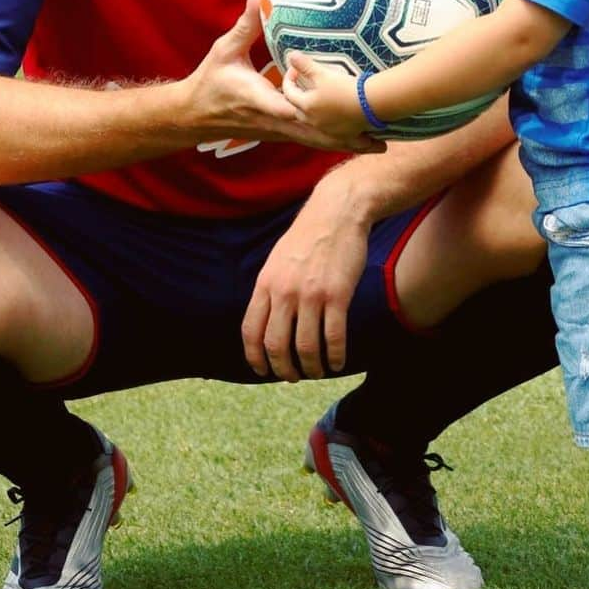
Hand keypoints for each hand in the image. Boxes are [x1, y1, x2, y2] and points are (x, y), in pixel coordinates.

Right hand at [186, 0, 384, 153]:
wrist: (195, 115)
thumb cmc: (210, 82)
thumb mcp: (224, 51)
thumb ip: (245, 26)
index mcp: (259, 100)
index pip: (287, 108)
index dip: (314, 111)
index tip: (341, 112)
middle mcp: (273, 121)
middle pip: (313, 133)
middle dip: (345, 137)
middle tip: (380, 140)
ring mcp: (277, 131)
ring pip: (314, 141)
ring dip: (344, 144)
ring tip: (378, 146)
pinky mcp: (279, 134)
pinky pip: (308, 140)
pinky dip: (331, 143)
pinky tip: (353, 144)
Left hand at [241, 175, 371, 379]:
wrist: (337, 212)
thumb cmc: (308, 237)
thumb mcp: (276, 260)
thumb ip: (270, 290)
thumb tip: (266, 321)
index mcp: (265, 284)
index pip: (251, 331)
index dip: (255, 358)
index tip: (262, 371)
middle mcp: (284, 292)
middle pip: (276, 345)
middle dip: (283, 369)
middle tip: (293, 376)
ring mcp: (311, 295)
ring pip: (305, 347)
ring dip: (311, 368)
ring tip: (317, 372)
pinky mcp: (338, 295)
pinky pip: (334, 337)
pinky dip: (335, 357)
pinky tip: (337, 363)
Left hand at [281, 49, 373, 145]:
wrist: (371, 104)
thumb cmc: (345, 88)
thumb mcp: (322, 73)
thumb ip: (304, 65)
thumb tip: (290, 55)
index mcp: (306, 106)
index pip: (288, 92)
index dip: (289, 78)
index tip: (295, 69)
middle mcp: (313, 121)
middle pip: (298, 110)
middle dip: (298, 97)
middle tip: (305, 85)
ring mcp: (327, 129)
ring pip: (313, 120)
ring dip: (313, 110)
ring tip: (320, 99)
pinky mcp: (341, 134)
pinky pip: (330, 129)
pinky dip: (329, 121)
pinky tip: (336, 113)